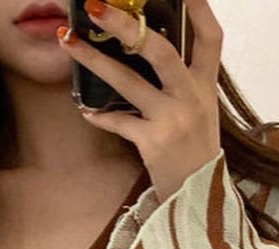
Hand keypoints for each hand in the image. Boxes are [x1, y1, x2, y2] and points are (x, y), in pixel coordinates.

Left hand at [58, 0, 223, 202]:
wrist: (200, 199)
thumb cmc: (194, 152)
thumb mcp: (199, 111)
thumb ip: (181, 81)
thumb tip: (146, 47)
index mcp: (206, 85)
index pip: (210, 37)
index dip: (199, 8)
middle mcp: (192, 98)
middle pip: (160, 50)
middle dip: (126, 25)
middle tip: (95, 7)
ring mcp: (172, 120)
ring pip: (129, 82)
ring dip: (95, 61)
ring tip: (68, 41)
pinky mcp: (153, 143)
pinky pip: (119, 122)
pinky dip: (101, 115)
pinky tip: (85, 109)